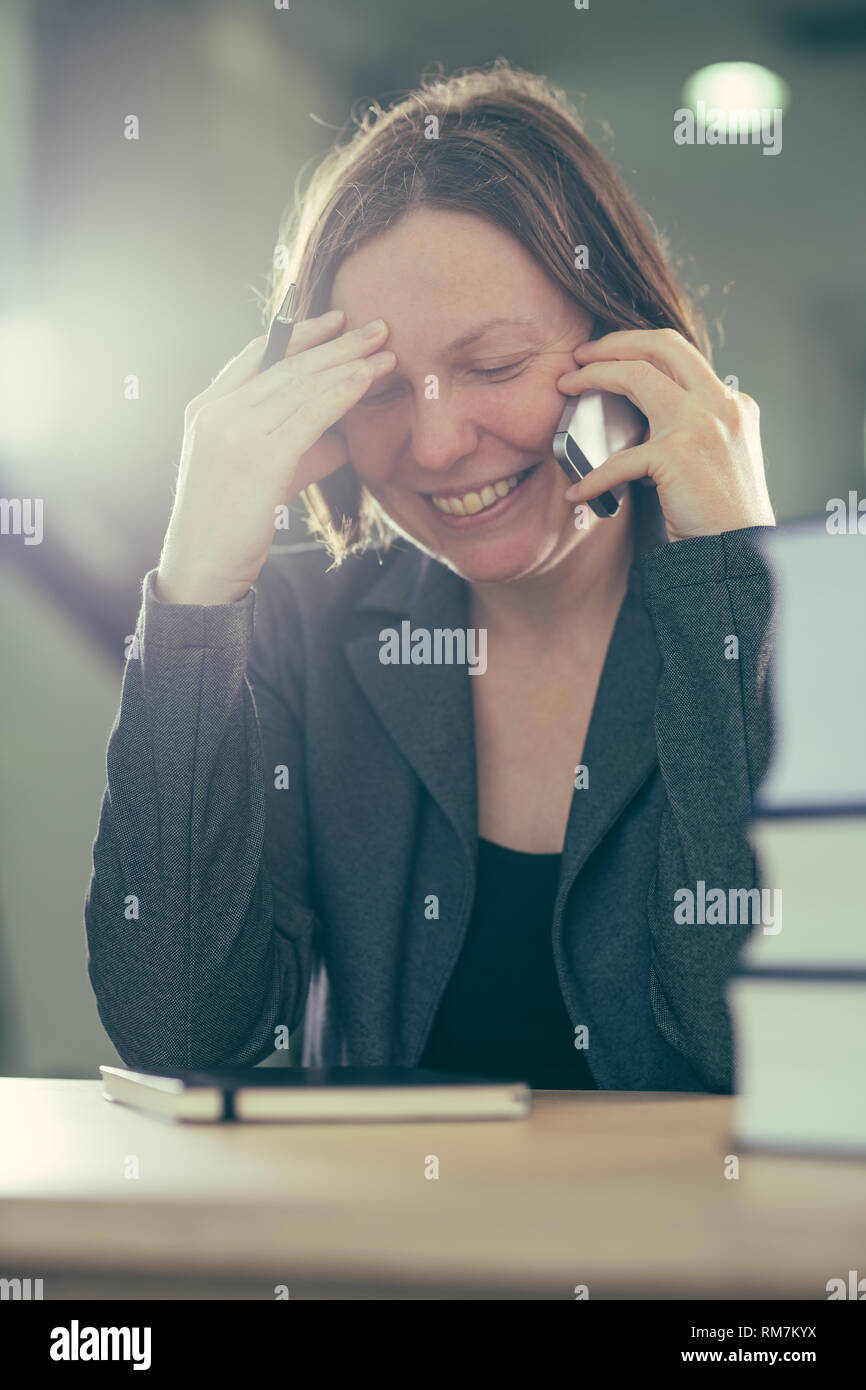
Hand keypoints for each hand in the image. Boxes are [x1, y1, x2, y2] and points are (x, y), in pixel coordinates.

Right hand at [156, 310, 394, 604]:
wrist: (201, 569)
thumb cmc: (229, 527)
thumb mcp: (260, 476)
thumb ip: (297, 451)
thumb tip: (338, 440)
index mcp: (206, 407)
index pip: (257, 354)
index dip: (300, 333)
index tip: (337, 320)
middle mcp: (217, 411)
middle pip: (287, 364)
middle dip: (337, 343)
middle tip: (376, 327)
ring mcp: (234, 431)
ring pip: (302, 384)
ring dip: (349, 364)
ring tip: (385, 351)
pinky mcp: (259, 457)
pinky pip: (310, 414)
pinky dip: (343, 392)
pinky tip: (369, 379)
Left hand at [555, 328, 774, 542]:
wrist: (740, 551)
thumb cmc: (722, 515)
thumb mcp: (718, 458)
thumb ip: (691, 431)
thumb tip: (642, 426)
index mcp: (731, 403)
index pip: (682, 356)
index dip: (640, 346)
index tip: (610, 352)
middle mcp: (721, 403)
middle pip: (662, 345)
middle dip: (614, 341)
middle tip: (581, 353)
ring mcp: (701, 424)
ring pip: (637, 376)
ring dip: (593, 376)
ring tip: (565, 386)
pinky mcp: (677, 454)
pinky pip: (619, 459)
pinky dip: (592, 477)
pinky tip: (576, 492)